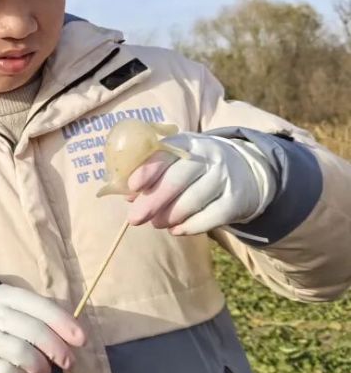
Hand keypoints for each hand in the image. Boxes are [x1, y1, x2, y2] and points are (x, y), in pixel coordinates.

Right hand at [0, 284, 84, 372]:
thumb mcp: (14, 303)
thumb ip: (40, 314)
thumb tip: (72, 335)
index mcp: (7, 295)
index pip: (40, 306)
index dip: (63, 323)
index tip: (82, 339)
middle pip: (33, 330)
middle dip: (57, 348)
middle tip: (69, 361)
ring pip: (20, 352)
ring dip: (40, 364)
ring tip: (45, 370)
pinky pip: (6, 372)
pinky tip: (24, 372)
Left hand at [126, 133, 276, 235]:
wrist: (243, 171)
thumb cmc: (195, 168)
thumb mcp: (177, 161)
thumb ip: (153, 173)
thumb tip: (130, 197)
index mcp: (187, 142)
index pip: (166, 153)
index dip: (148, 170)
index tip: (133, 187)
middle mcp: (209, 156)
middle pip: (177, 179)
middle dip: (153, 201)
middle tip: (135, 218)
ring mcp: (225, 177)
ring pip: (193, 200)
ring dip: (169, 215)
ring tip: (156, 223)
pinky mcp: (236, 200)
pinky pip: (211, 217)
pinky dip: (190, 226)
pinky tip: (176, 230)